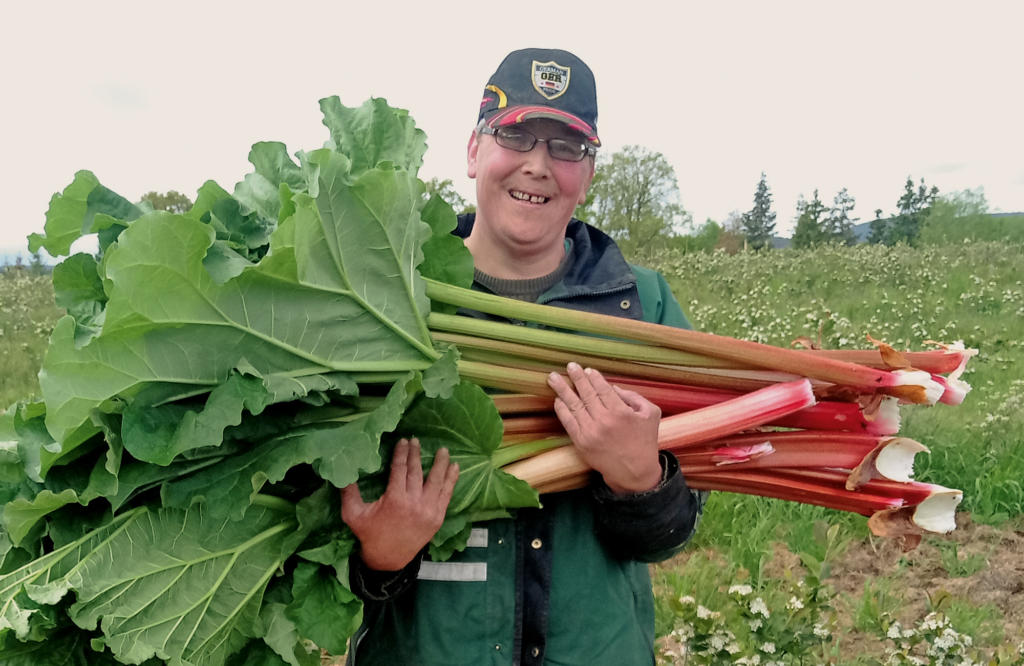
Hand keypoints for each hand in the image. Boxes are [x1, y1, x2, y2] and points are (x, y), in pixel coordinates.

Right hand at [341, 438, 458, 570]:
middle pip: (417, 472)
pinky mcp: (437, 517)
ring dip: (440, 464)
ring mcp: (429, 510)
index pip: (400, 469)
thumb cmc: (369, 534)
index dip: (402, 454)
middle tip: (416, 440)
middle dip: (416, 454)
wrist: (388, 559)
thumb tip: (340, 470)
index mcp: (395, 500)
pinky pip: (447, 495)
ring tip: (443, 450)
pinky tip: (455, 468)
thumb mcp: (353, 514)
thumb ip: (348, 492)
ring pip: (436, 481)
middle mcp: (414, 503)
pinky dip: (452, 481)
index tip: (403, 441)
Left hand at [547, 363, 661, 494]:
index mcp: (621, 412)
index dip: (594, 378)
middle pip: (586, 394)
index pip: (602, 389)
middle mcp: (603, 420)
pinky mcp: (581, 443)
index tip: (587, 370)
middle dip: (577, 378)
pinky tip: (558, 399)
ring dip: (562, 390)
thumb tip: (612, 388)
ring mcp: (590, 432)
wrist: (634, 472)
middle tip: (570, 366)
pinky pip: (568, 422)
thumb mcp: (650, 414)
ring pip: (574, 406)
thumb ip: (633, 397)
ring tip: (553, 378)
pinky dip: (562, 410)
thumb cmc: (644, 441)